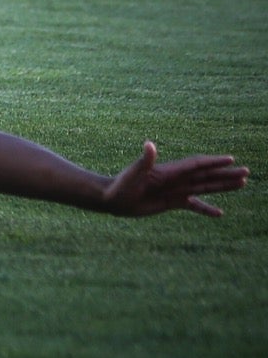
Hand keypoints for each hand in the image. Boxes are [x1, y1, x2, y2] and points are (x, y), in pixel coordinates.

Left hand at [100, 141, 248, 216]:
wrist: (112, 199)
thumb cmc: (120, 185)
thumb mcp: (133, 173)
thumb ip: (144, 160)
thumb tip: (149, 144)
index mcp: (169, 171)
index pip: (196, 165)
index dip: (213, 162)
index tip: (231, 159)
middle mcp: (175, 179)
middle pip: (206, 175)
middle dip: (225, 174)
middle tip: (246, 171)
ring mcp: (175, 190)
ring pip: (204, 187)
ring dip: (222, 186)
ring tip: (242, 184)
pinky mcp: (171, 202)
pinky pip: (193, 204)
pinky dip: (205, 208)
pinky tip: (219, 213)